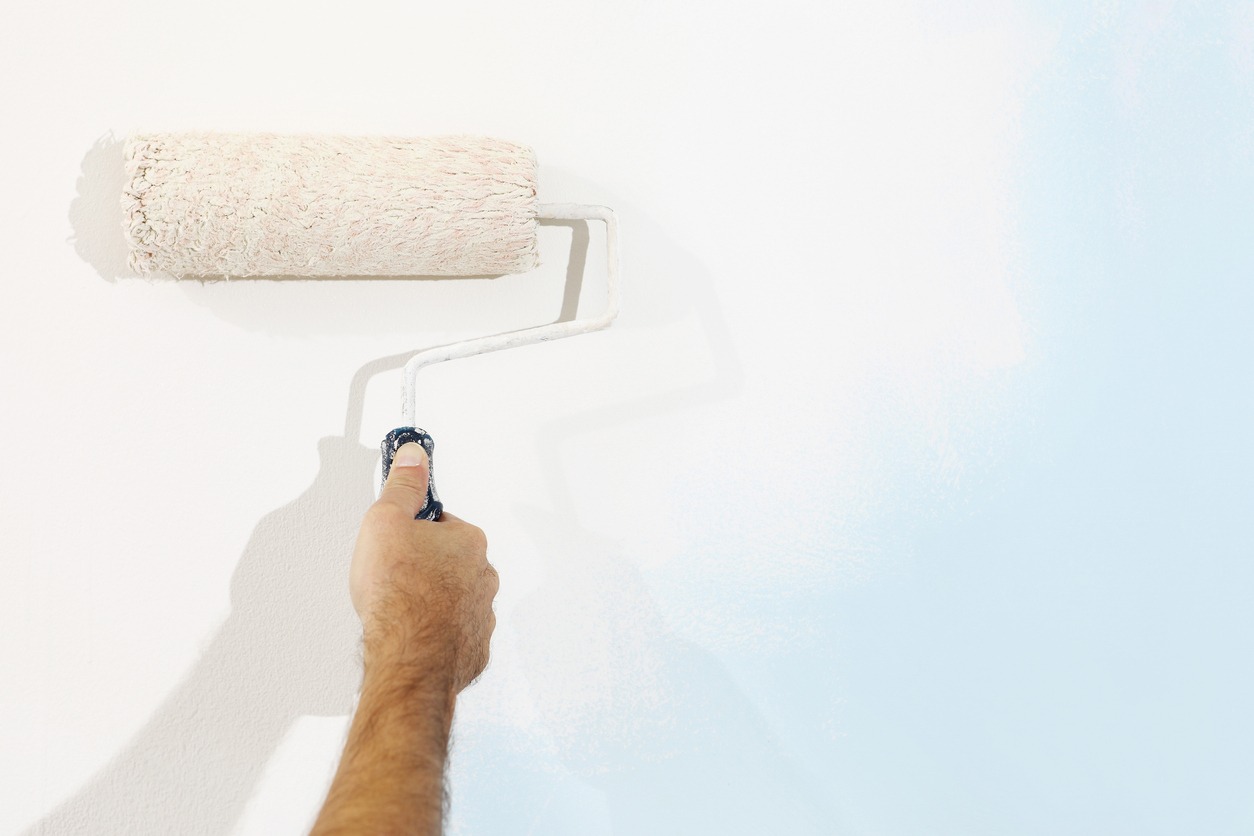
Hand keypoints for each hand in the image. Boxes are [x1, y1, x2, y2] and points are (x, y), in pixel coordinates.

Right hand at [348, 442, 497, 693]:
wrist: (408, 659)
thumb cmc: (399, 597)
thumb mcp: (387, 522)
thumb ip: (403, 486)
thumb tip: (414, 457)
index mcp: (469, 542)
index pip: (441, 524)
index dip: (412, 531)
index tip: (397, 540)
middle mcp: (483, 577)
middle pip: (449, 562)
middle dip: (423, 568)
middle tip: (393, 578)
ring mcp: (480, 615)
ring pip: (454, 600)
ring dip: (430, 602)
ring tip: (399, 610)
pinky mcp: (473, 649)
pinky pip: (453, 634)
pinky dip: (435, 634)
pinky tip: (411, 635)